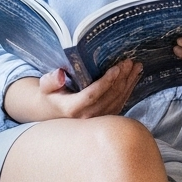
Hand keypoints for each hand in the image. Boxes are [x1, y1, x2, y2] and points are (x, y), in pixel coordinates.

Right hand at [21, 60, 140, 120]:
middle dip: (121, 78)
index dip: (106, 82)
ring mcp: (98, 119)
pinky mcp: (105, 117)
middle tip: (129, 62)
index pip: (92, 95)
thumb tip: (59, 74)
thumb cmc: (50, 95)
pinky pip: (120, 103)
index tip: (116, 68)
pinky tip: (134, 77)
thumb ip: (50, 81)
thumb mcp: (45, 87)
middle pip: (109, 97)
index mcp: (72, 109)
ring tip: (136, 66)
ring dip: (128, 82)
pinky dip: (129, 89)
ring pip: (117, 100)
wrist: (54, 110)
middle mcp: (86, 117)